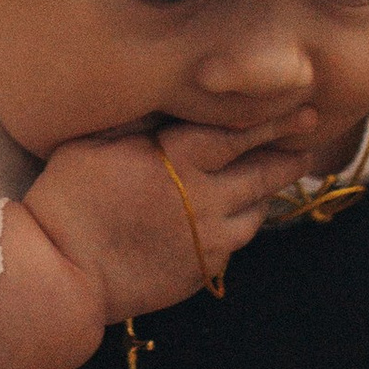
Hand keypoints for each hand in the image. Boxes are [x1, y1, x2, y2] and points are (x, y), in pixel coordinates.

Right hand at [23, 112, 317, 323]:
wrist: (62, 271)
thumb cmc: (69, 196)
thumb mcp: (96, 140)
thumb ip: (144, 120)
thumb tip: (178, 97)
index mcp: (181, 160)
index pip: (243, 132)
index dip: (277, 120)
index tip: (306, 111)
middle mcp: (207, 201)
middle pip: (265, 174)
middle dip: (290, 155)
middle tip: (307, 142)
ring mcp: (209, 241)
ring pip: (257, 212)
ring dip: (266, 191)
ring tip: (270, 175)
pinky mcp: (203, 272)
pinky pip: (235, 242)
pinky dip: (240, 223)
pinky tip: (231, 213)